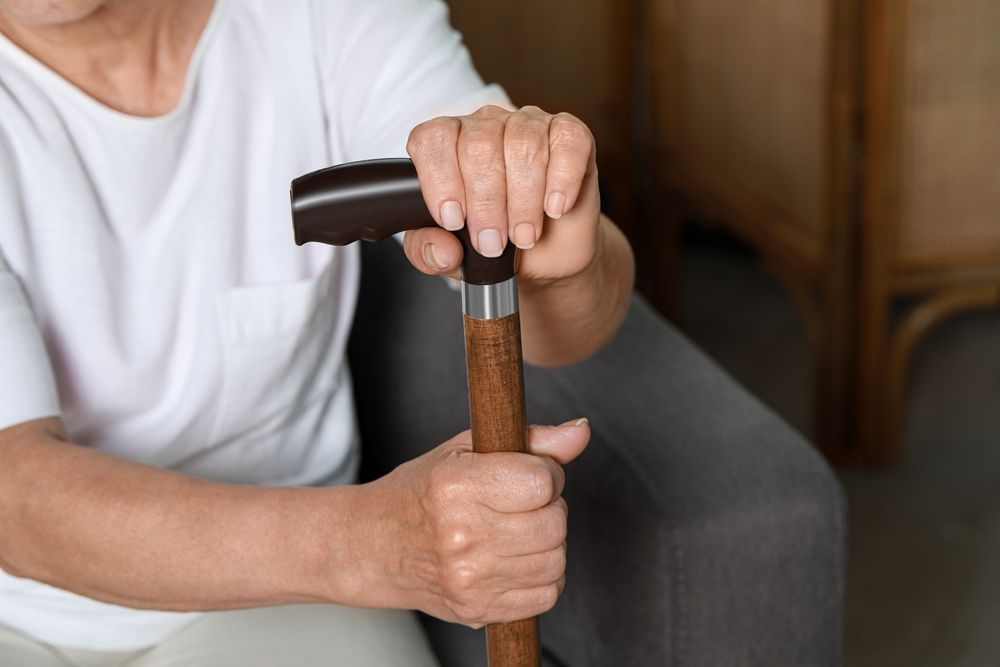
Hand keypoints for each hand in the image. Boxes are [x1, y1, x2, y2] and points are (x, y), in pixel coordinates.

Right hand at [352, 419, 589, 626]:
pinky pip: (547, 595)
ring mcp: (469, 579)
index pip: (542, 482)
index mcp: (455, 486)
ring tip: (517, 531)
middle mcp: (460, 536)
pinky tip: (515, 560)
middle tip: (520, 504)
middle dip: (548, 508)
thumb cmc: (422, 492)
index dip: (545, 474)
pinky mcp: (477, 610)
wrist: (373, 546)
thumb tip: (581, 430)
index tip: (526, 474)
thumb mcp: (466, 450)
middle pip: (554, 523)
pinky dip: (542, 577)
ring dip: (547, 543)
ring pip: (556, 560)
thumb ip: (531, 439)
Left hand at [403, 105, 600, 285]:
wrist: (547, 255)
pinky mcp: (571, 136)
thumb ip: (429, 253)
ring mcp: (530, 125)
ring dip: (523, 200)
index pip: (432, 139)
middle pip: (479, 146)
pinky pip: (568, 141)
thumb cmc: (498, 243)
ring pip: (522, 144)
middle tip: (492, 242)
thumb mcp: (453, 258)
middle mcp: (487, 126)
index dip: (439, 179)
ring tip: (524, 236)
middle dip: (485, 204)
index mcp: (450, 144)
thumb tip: (440, 248)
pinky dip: (561, 179)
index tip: (452, 219)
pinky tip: (555, 207)